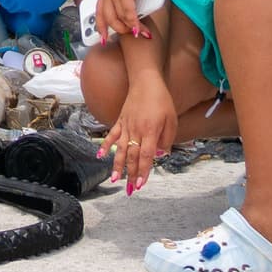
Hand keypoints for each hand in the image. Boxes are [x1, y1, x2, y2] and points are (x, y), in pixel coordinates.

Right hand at [107, 71, 177, 192]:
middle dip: (130, 174)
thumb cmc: (162, 100)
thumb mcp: (172, 120)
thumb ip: (166, 139)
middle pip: (131, 156)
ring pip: (119, 149)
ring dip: (117, 165)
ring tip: (114, 179)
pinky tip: (99, 155)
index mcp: (150, 131)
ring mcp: (125, 126)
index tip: (140, 185)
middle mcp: (135, 131)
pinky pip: (111, 135)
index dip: (142, 171)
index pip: (146, 156)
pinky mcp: (119, 121)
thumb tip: (160, 155)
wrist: (146, 81)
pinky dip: (105, 145)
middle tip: (129, 190)